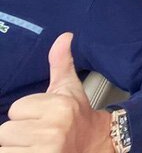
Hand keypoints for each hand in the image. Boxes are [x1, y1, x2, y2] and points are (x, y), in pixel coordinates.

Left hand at [0, 33, 113, 152]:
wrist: (97, 145)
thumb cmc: (78, 117)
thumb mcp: (70, 89)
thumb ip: (61, 63)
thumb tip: (64, 36)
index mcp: (58, 106)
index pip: (15, 109)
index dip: (26, 115)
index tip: (43, 119)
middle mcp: (53, 129)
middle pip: (6, 131)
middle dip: (19, 136)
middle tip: (39, 136)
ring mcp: (47, 150)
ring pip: (5, 149)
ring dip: (17, 149)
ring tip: (35, 146)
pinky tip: (33, 152)